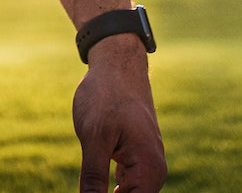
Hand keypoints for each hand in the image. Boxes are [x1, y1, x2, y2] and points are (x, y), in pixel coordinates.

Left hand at [73, 37, 165, 190]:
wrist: (117, 62)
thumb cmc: (107, 95)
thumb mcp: (94, 137)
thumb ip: (93, 177)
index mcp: (150, 171)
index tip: (90, 191)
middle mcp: (153, 171)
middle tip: (87, 184)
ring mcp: (145, 162)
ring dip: (109, 192)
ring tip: (92, 178)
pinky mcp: (135, 154)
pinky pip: (126, 180)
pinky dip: (111, 185)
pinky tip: (94, 183)